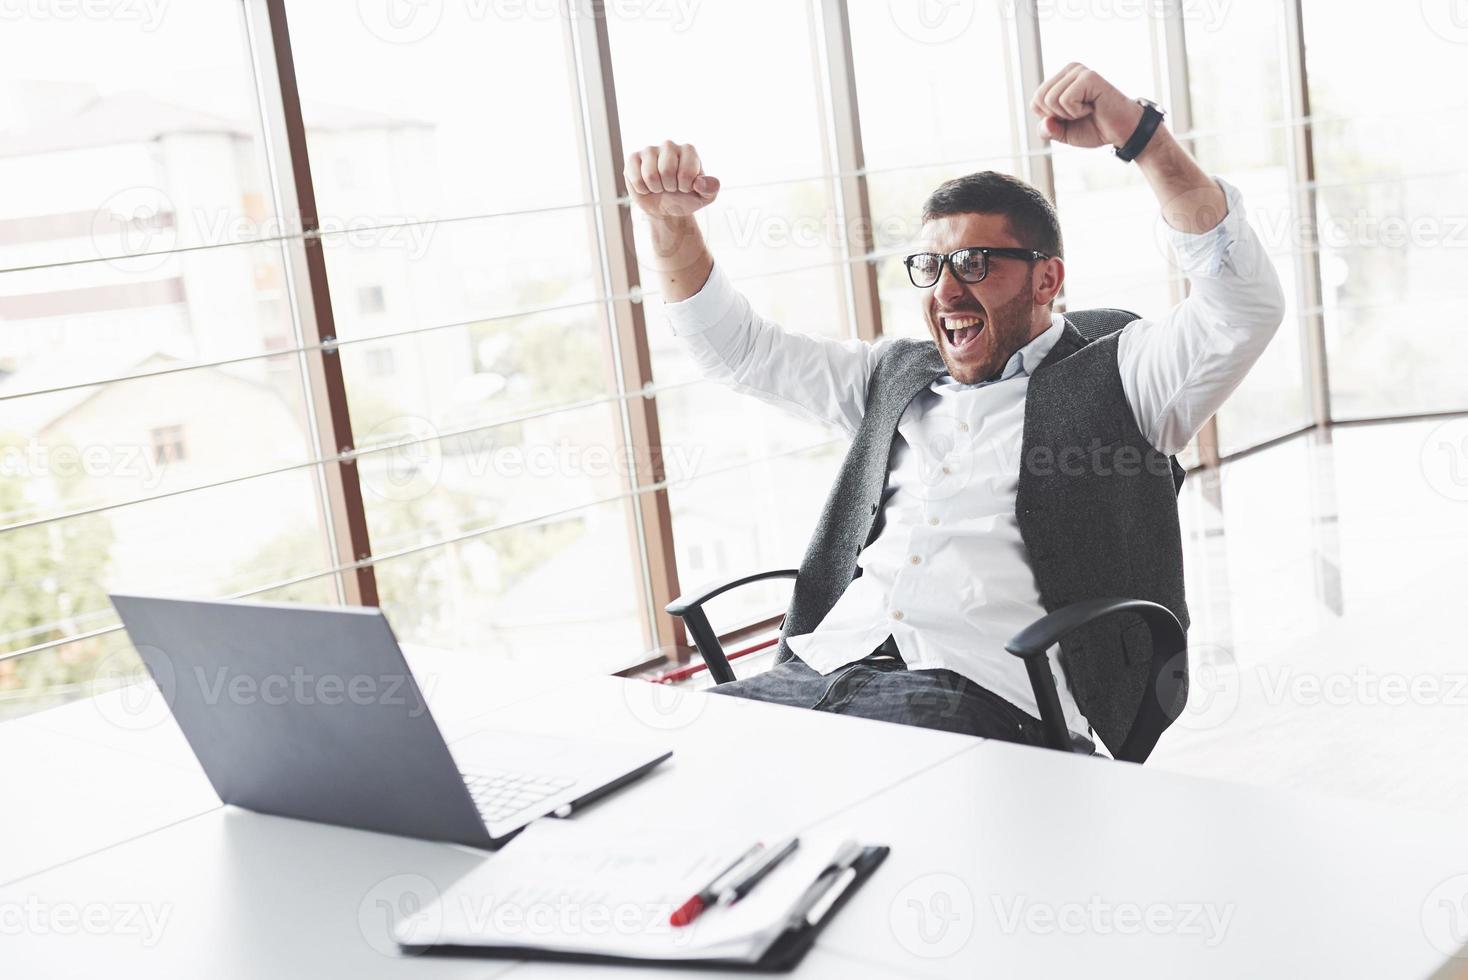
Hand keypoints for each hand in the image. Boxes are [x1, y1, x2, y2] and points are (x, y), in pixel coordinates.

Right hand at [625, 140, 719, 217]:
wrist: (665, 208)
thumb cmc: (686, 198)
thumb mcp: (705, 197)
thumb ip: (711, 189)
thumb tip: (700, 183)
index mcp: (689, 150)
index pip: (686, 171)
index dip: (685, 186)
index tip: (686, 187)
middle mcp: (669, 145)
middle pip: (666, 170)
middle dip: (669, 187)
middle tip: (671, 187)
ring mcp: (650, 150)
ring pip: (650, 175)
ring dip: (655, 188)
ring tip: (659, 186)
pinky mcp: (634, 158)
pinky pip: (635, 177)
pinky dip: (642, 188)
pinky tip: (646, 185)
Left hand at [1030, 63, 1145, 149]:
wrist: (1121, 131)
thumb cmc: (1094, 128)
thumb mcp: (1063, 133)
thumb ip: (1048, 129)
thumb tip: (1045, 122)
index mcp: (1060, 79)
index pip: (1035, 101)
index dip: (1049, 118)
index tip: (1071, 117)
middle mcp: (1069, 71)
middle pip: (1040, 99)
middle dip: (1057, 116)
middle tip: (1079, 114)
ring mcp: (1079, 71)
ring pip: (1051, 99)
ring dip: (1068, 114)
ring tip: (1087, 110)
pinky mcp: (1089, 77)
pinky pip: (1066, 100)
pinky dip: (1077, 111)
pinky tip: (1093, 107)